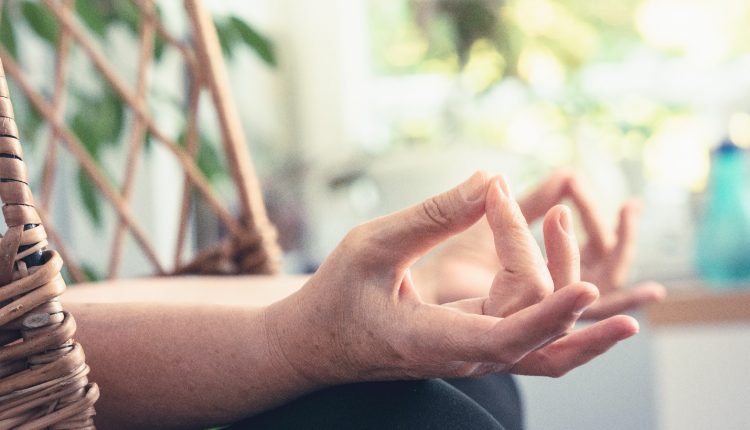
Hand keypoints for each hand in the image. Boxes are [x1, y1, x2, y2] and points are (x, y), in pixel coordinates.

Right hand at [265, 172, 637, 388]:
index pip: (507, 337)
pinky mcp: (477, 339)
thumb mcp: (372, 246)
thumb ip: (433, 216)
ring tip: (568, 220)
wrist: (317, 342)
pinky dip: (556, 302)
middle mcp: (463, 355)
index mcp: (431, 339)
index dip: (550, 314)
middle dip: (549, 257)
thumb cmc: (336, 295)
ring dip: (565, 281)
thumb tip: (491, 179)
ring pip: (544, 332)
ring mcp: (475, 352)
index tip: (590, 288)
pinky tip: (582, 277)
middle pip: (534, 317)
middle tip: (548, 204)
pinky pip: (530, 327)